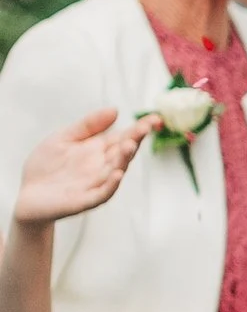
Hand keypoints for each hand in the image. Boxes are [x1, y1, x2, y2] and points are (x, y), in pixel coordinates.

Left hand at [11, 106, 145, 229]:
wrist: (27, 194)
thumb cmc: (46, 166)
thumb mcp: (64, 138)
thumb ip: (88, 125)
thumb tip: (115, 110)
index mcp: (98, 151)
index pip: (124, 137)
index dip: (139, 129)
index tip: (154, 118)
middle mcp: (102, 167)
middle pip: (123, 153)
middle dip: (135, 140)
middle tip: (145, 128)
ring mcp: (94, 184)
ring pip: (115, 172)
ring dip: (124, 160)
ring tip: (130, 145)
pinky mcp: (83, 201)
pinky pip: (101, 194)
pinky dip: (111, 185)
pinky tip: (117, 174)